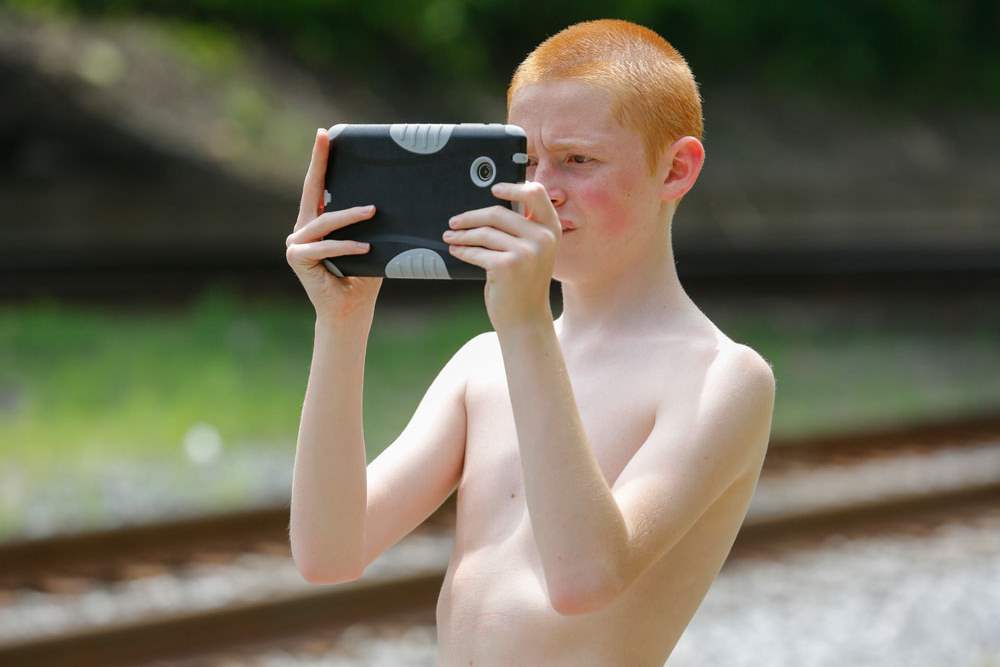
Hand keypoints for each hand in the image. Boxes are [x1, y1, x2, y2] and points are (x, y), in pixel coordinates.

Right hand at [286, 128, 382, 325]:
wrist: (351, 311)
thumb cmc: (363, 277)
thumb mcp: (371, 243)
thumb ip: (370, 225)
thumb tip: (393, 199)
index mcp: (318, 222)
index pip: (318, 186)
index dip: (320, 160)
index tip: (325, 134)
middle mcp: (303, 229)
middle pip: (311, 190)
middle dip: (320, 162)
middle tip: (327, 138)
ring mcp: (297, 243)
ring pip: (324, 222)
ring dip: (349, 217)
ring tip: (372, 212)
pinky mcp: (297, 258)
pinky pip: (324, 247)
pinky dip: (345, 247)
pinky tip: (365, 248)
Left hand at [443, 181, 560, 330]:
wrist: (525, 319)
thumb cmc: (524, 284)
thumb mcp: (532, 252)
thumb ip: (521, 230)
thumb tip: (487, 209)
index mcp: (551, 229)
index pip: (536, 194)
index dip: (513, 187)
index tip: (493, 189)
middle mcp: (543, 238)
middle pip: (498, 213)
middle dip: (470, 217)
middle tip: (454, 222)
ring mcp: (527, 252)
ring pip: (484, 232)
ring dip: (462, 235)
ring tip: (451, 237)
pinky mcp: (509, 265)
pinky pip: (477, 252)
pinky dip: (463, 250)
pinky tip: (456, 250)